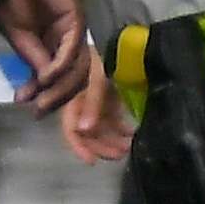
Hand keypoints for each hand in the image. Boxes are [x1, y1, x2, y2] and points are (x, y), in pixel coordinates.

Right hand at [0, 0, 90, 113]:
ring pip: (75, 72)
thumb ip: (30, 55)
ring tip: (40, 102)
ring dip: (58, 90)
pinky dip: (58, 69)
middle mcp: (65, 41)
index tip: (21, 102)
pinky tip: (45, 77)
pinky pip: (70, 53)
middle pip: (70, 79)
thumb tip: (41, 80)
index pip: (53, 75)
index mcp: (49, 42)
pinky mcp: (77, 23)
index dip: (40, 92)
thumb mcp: (15, 31)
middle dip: (53, 99)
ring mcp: (73, 33)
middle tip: (36, 112)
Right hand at [60, 48, 132, 164]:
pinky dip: (123, 130)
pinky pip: (115, 121)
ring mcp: (98, 103)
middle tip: (121, 153)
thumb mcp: (97, 76)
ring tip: (129, 146)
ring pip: (103, 129)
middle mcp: (83, 103)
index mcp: (73, 98)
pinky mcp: (112, 101)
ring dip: (114, 141)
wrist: (119, 42)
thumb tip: (83, 130)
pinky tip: (133, 133)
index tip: (91, 161)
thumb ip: (92, 102)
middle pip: (88, 133)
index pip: (71, 127)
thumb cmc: (103, 57)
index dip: (78, 146)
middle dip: (102, 146)